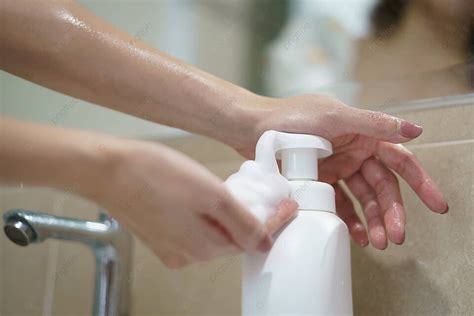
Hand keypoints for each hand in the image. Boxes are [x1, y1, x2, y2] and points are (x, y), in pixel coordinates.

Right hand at [96, 139, 297, 267]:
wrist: (107, 168)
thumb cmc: (152, 174)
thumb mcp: (210, 193)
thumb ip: (241, 221)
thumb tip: (265, 241)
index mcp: (203, 248)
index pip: (252, 240)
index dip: (274, 220)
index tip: (289, 205)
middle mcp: (187, 255)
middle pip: (232, 238)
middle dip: (251, 216)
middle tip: (263, 192)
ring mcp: (170, 246)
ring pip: (213, 232)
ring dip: (228, 214)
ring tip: (234, 188)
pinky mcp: (159, 233)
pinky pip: (194, 227)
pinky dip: (206, 214)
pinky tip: (205, 194)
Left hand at [234, 94, 447, 249]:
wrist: (250, 129)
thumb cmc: (290, 117)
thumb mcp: (334, 117)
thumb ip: (372, 124)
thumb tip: (415, 131)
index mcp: (363, 135)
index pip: (399, 160)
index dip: (420, 182)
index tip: (437, 205)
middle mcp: (353, 152)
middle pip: (382, 186)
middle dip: (392, 211)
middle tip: (396, 236)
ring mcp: (336, 169)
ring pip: (363, 199)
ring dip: (373, 220)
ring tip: (378, 242)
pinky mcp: (318, 182)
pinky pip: (339, 204)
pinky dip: (349, 219)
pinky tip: (356, 235)